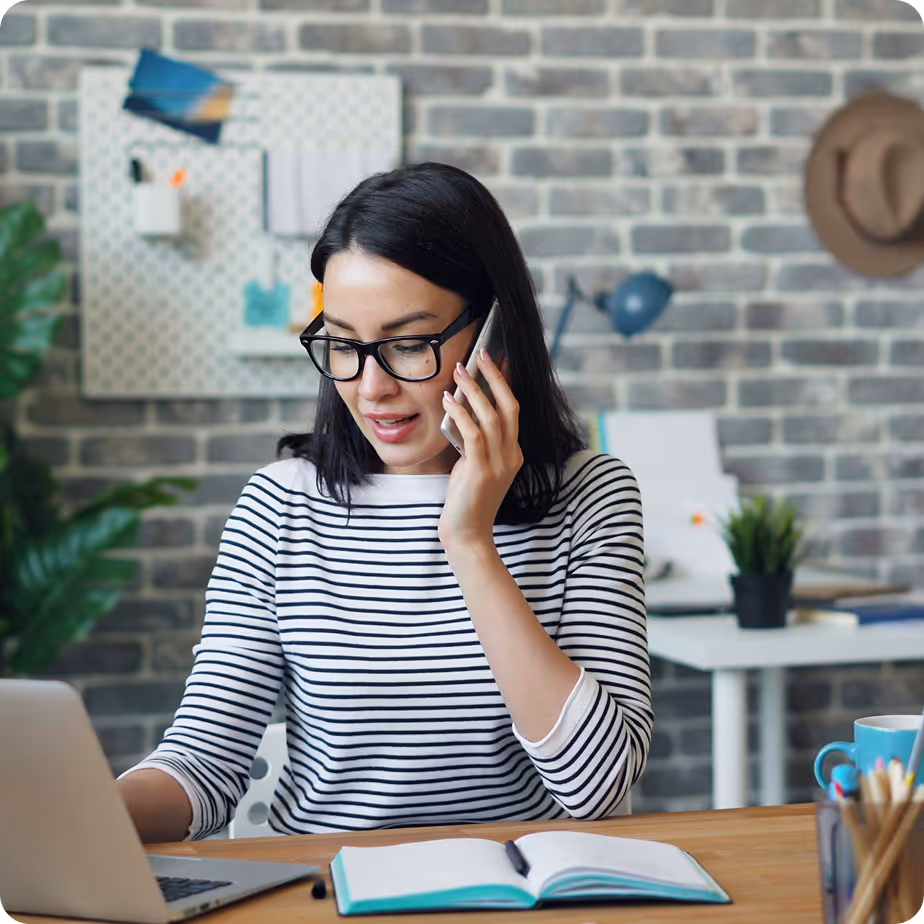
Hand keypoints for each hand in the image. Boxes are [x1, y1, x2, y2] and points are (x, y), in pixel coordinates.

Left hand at [438, 350, 522, 555]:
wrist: (468, 536)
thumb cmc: (466, 501)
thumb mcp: (473, 466)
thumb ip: (473, 443)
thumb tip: (461, 412)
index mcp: (514, 454)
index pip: (513, 410)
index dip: (506, 383)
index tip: (496, 360)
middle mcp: (512, 455)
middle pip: (510, 406)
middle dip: (496, 376)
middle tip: (481, 354)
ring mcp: (499, 464)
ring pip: (491, 416)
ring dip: (473, 390)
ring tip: (458, 371)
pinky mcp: (481, 471)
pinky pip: (473, 434)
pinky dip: (460, 413)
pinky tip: (448, 399)